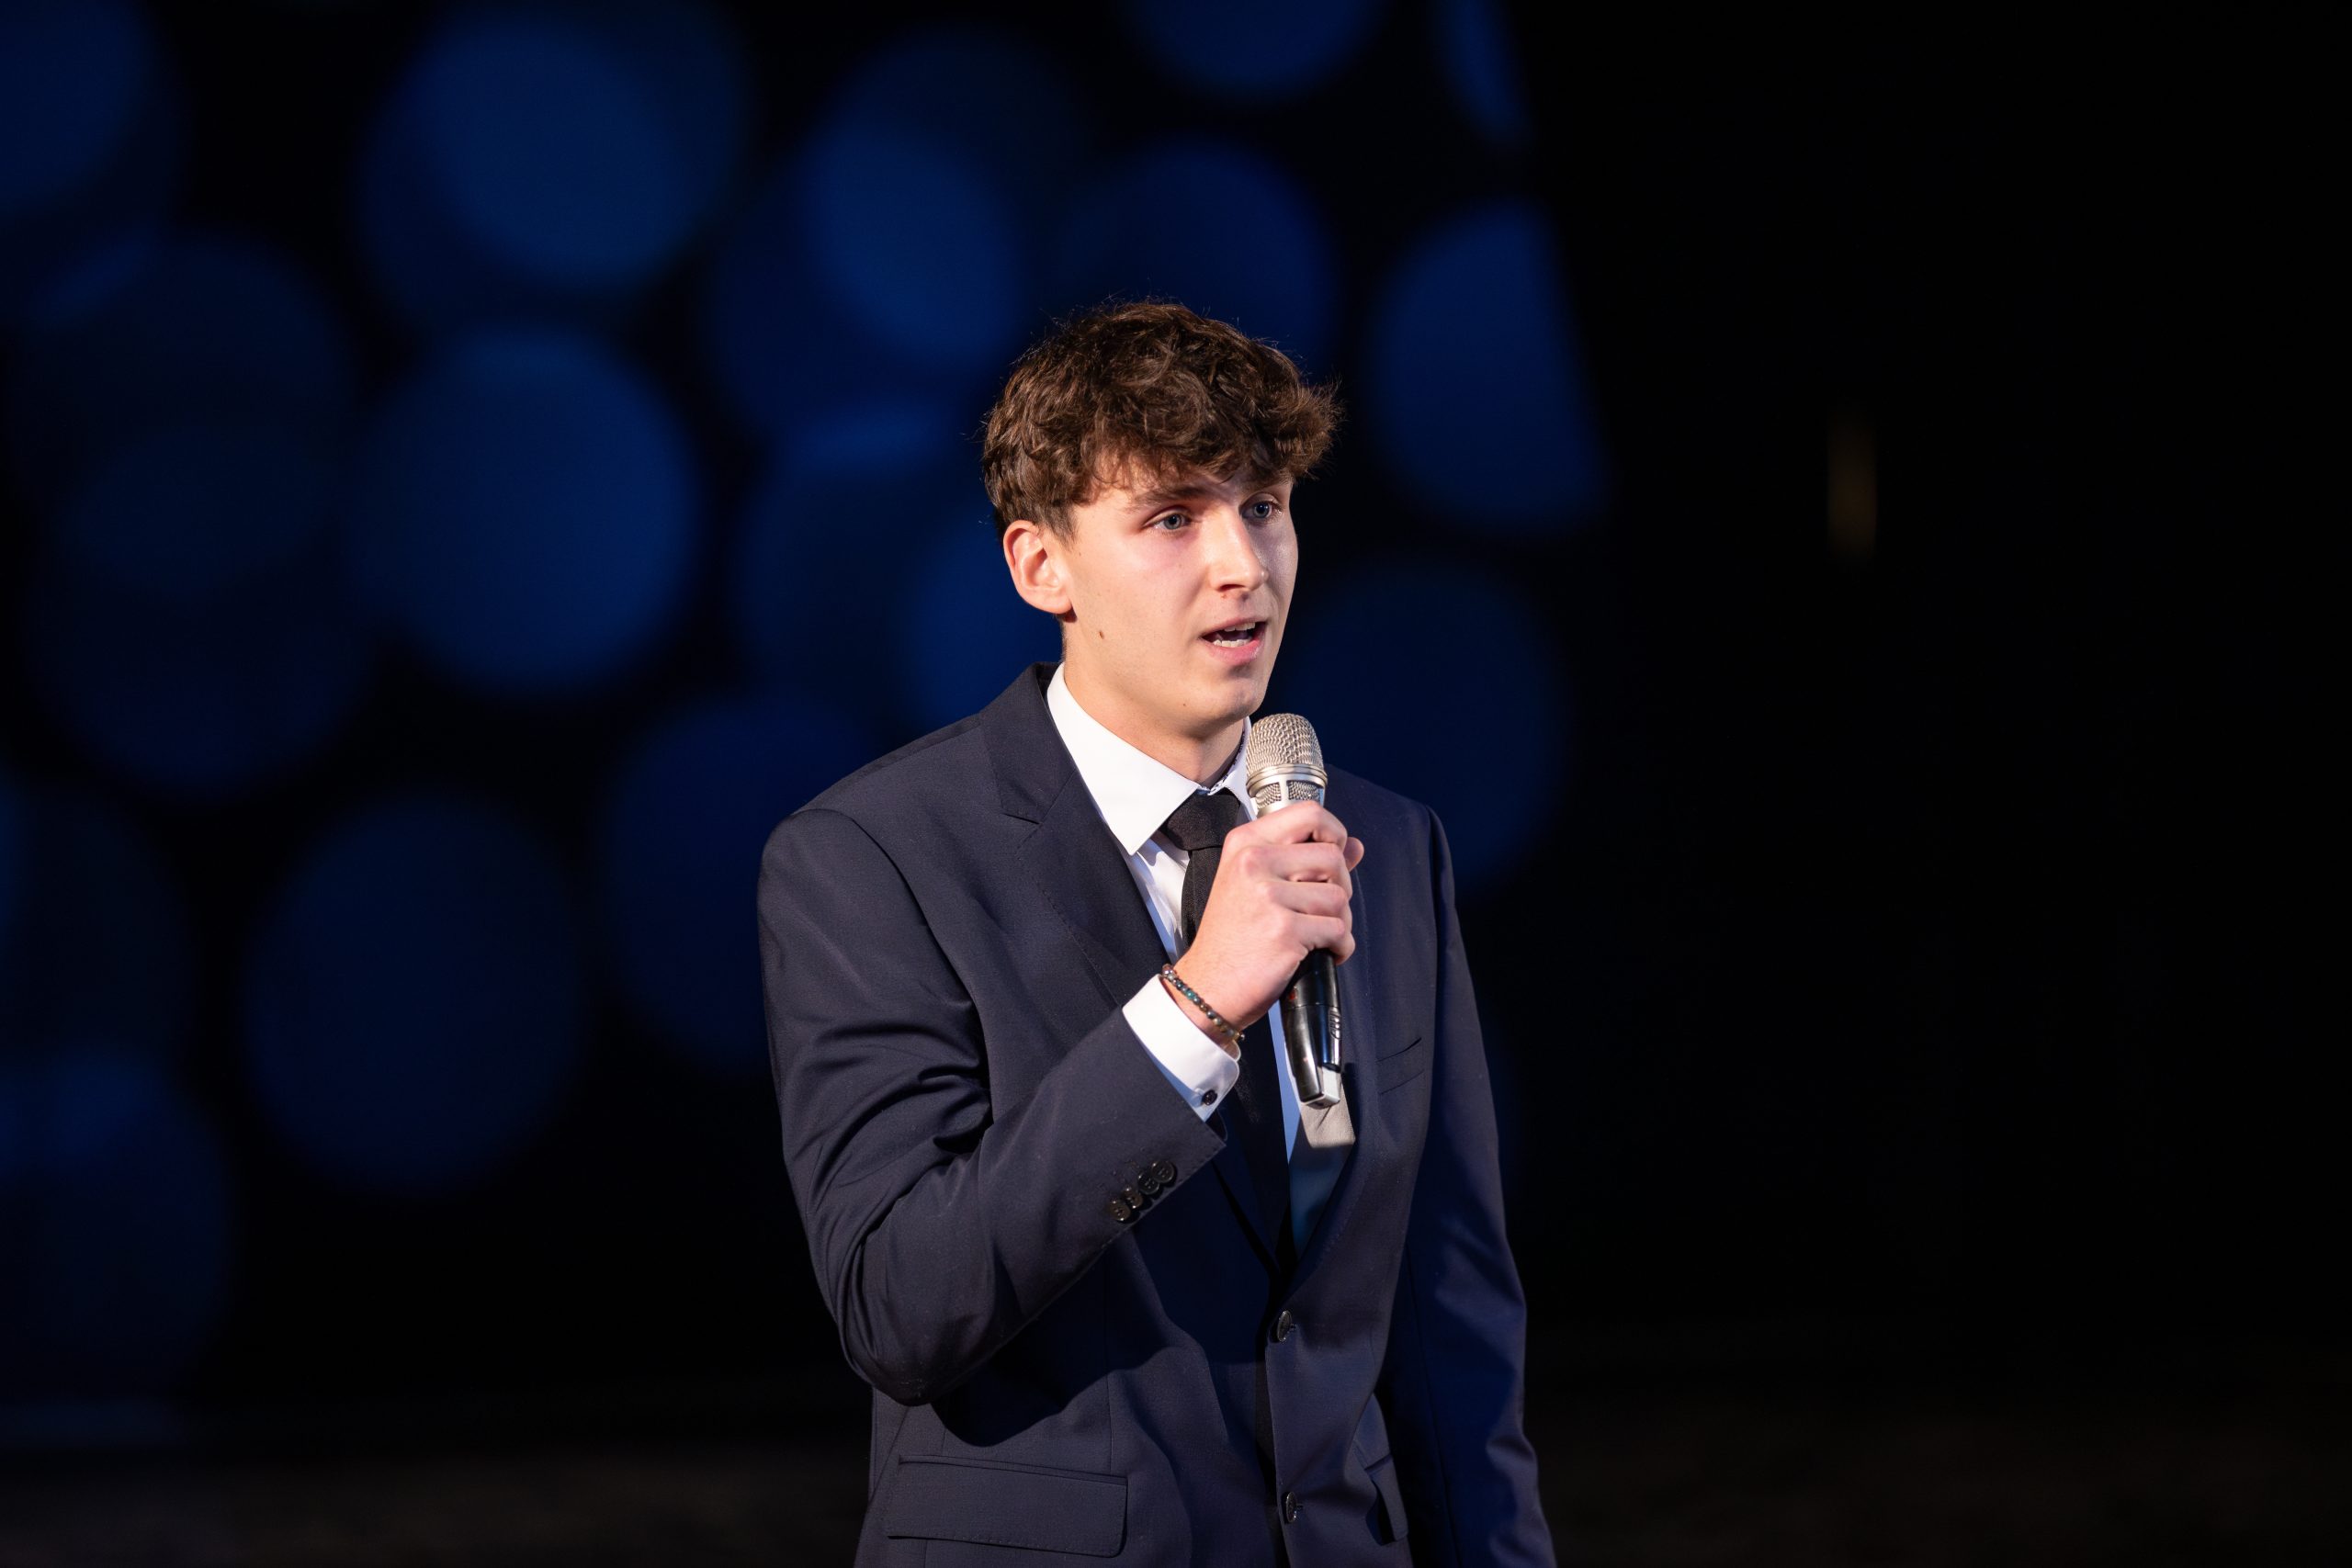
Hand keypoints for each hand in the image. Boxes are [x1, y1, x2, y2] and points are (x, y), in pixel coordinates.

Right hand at [1171, 803, 1365, 1048]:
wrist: (1208, 986)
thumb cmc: (1233, 939)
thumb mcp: (1256, 885)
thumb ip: (1305, 860)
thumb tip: (1354, 846)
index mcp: (1246, 843)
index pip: (1310, 814)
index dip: (1334, 833)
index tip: (1334, 856)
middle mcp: (1254, 862)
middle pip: (1333, 857)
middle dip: (1341, 887)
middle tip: (1322, 910)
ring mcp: (1269, 895)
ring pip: (1340, 896)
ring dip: (1340, 922)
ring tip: (1317, 935)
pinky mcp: (1285, 930)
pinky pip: (1338, 930)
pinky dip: (1339, 947)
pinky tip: (1321, 953)